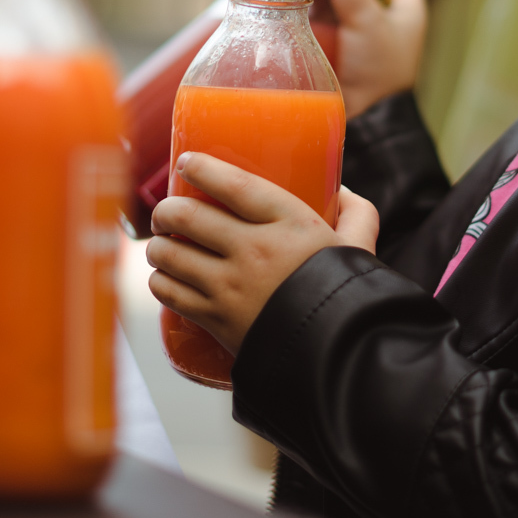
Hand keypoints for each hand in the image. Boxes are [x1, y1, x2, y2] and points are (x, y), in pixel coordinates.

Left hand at [147, 153, 380, 353]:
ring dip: (159, 245)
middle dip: (166, 210)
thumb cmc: (346, 295)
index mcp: (290, 223)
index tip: (187, 162)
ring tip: (164, 244)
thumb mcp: (358, 247)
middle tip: (168, 213)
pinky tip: (166, 277)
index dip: (202, 168)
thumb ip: (357, 215)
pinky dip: (160, 280)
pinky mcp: (216, 319)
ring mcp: (230, 287)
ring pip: (169, 254)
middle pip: (186, 216)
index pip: (233, 184)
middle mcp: (253, 250)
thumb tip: (342, 192)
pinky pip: (168, 292)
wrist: (339, 355)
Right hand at [317, 0, 425, 116]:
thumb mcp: (367, 19)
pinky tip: (299, 14)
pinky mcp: (344, 48)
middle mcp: (387, 16)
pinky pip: (326, 23)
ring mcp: (364, 33)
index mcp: (407, 4)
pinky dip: (313, 17)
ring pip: (338, 1)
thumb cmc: (380, 68)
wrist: (368, 116)